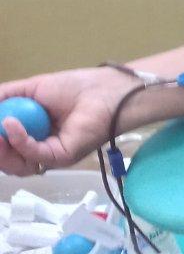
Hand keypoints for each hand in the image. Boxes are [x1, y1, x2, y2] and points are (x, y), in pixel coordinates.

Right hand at [0, 68, 127, 177]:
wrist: (103, 89)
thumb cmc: (73, 88)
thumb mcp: (30, 89)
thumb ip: (5, 97)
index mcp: (31, 134)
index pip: (5, 147)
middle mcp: (40, 149)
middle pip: (9, 161)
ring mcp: (51, 155)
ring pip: (18, 165)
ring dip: (1, 150)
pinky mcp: (63, 156)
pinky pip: (36, 155)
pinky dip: (20, 141)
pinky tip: (11, 124)